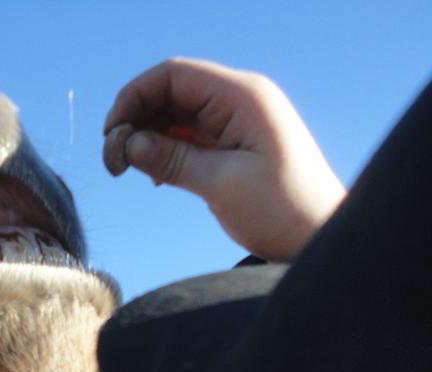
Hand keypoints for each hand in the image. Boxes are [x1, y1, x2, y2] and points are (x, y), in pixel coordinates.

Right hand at [103, 58, 345, 260]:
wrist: (319, 236)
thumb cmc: (282, 209)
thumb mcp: (221, 185)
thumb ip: (173, 159)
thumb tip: (130, 143)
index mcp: (242, 96)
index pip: (173, 75)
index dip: (134, 97)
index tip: (111, 135)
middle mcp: (239, 100)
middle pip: (170, 91)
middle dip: (136, 119)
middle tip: (114, 162)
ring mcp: (236, 121)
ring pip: (175, 114)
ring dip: (147, 137)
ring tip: (129, 170)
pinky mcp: (233, 144)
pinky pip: (187, 135)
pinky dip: (164, 150)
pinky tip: (153, 177)